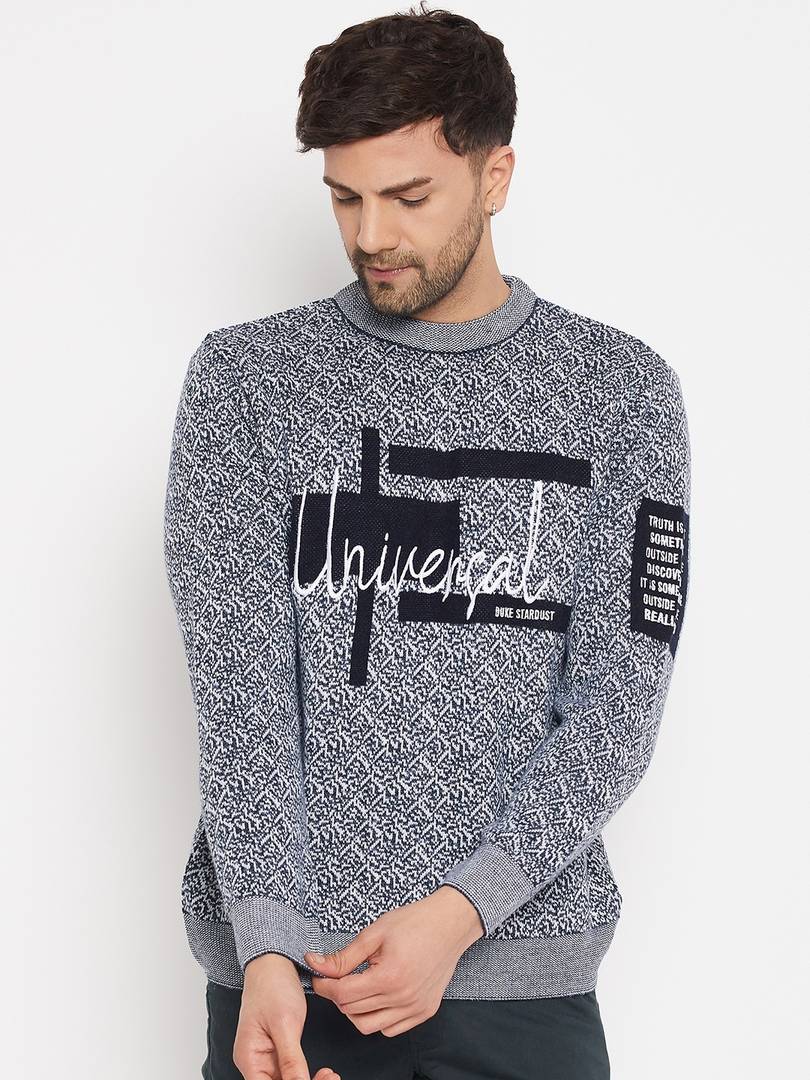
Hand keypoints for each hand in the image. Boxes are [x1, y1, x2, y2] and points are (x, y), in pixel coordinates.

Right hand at [233, 952, 341, 1079]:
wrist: (274, 962)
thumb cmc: (273, 985)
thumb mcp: (285, 1022)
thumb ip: (291, 1059)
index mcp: (249, 1057)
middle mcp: (254, 1061)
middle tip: (330, 1078)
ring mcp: (265, 1057)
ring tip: (330, 1075)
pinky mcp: (276, 1051)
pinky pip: (290, 1072)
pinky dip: (305, 1074)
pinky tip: (322, 1072)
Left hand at [303, 886, 483, 1036]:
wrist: (450, 924)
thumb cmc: (414, 922)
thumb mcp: (374, 933)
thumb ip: (344, 956)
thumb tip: (316, 964)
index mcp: (389, 976)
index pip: (343, 994)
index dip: (324, 985)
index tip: (319, 976)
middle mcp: (403, 998)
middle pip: (352, 1011)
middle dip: (337, 995)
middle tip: (337, 977)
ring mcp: (415, 1008)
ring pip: (369, 1026)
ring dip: (355, 1011)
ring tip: (357, 988)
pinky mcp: (425, 1012)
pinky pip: (391, 1029)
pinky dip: (378, 1018)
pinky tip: (377, 997)